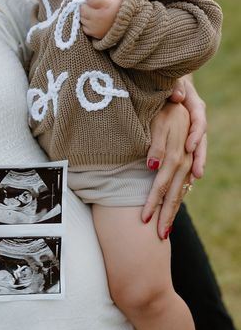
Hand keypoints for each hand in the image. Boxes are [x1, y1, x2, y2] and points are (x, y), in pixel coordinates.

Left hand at [80, 0, 121, 38]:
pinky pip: (83, 26)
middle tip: (93, 7)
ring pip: (82, 17)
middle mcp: (100, 16)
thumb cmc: (120, 10)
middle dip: (86, 5)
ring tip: (95, 14)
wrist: (127, 28)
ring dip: (86, 14)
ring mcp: (95, 26)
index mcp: (107, 5)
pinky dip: (87, 23)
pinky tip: (95, 22)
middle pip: (83, 7)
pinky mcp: (93, 33)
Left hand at [142, 102, 192, 238]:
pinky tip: (172, 210)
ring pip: (180, 191)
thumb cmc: (163, 107)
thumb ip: (156, 143)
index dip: (152, 203)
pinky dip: (178, 198)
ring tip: (163, 231)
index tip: (142, 220)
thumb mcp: (158, 121)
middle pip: (173, 193)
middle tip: (156, 236)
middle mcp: (184, 161)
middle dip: (165, 215)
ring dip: (172, 211)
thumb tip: (152, 166)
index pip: (161, 185)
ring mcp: (188, 162)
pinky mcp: (187, 160)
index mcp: (175, 154)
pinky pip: (183, 184)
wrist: (179, 93)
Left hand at [169, 76, 206, 178]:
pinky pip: (189, 154)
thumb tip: (178, 96)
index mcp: (195, 107)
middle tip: (197, 174)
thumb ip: (175, 87)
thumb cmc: (170, 82)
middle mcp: (197, 121)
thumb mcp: (172, 82)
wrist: (170, 82)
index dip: (195, 135)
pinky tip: (186, 180)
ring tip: (193, 180)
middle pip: (201, 142)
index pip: (199, 122)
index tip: (189, 146)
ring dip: (195, 166)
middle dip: (200, 158)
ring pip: (197, 150)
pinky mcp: (185, 138)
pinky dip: (188, 166)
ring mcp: (192, 131)